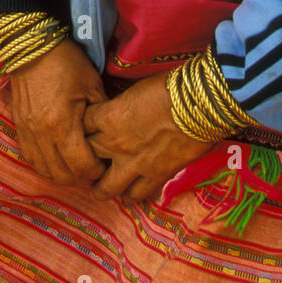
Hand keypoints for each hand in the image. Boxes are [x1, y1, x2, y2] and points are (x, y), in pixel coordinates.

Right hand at [9, 38, 107, 186]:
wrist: (32, 46)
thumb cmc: (67, 63)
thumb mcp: (92, 85)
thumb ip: (101, 115)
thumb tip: (111, 136)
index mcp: (62, 125)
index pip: (82, 165)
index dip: (97, 171)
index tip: (106, 165)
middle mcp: (41, 134)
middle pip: (62, 175)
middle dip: (81, 177)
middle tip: (93, 168)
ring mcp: (27, 132)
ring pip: (44, 170)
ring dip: (62, 174)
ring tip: (76, 166)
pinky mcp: (18, 127)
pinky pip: (31, 158)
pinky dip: (45, 164)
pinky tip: (57, 159)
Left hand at [83, 74, 212, 201]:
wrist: (199, 103)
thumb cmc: (168, 87)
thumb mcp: (134, 91)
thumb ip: (120, 108)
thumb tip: (120, 115)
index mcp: (107, 117)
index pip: (81, 127)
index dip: (84, 130)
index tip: (88, 131)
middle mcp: (114, 143)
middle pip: (86, 158)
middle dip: (87, 159)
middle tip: (91, 161)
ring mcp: (134, 163)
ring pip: (105, 188)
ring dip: (102, 187)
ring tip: (103, 186)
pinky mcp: (155, 176)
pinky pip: (136, 195)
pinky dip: (131, 195)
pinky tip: (131, 191)